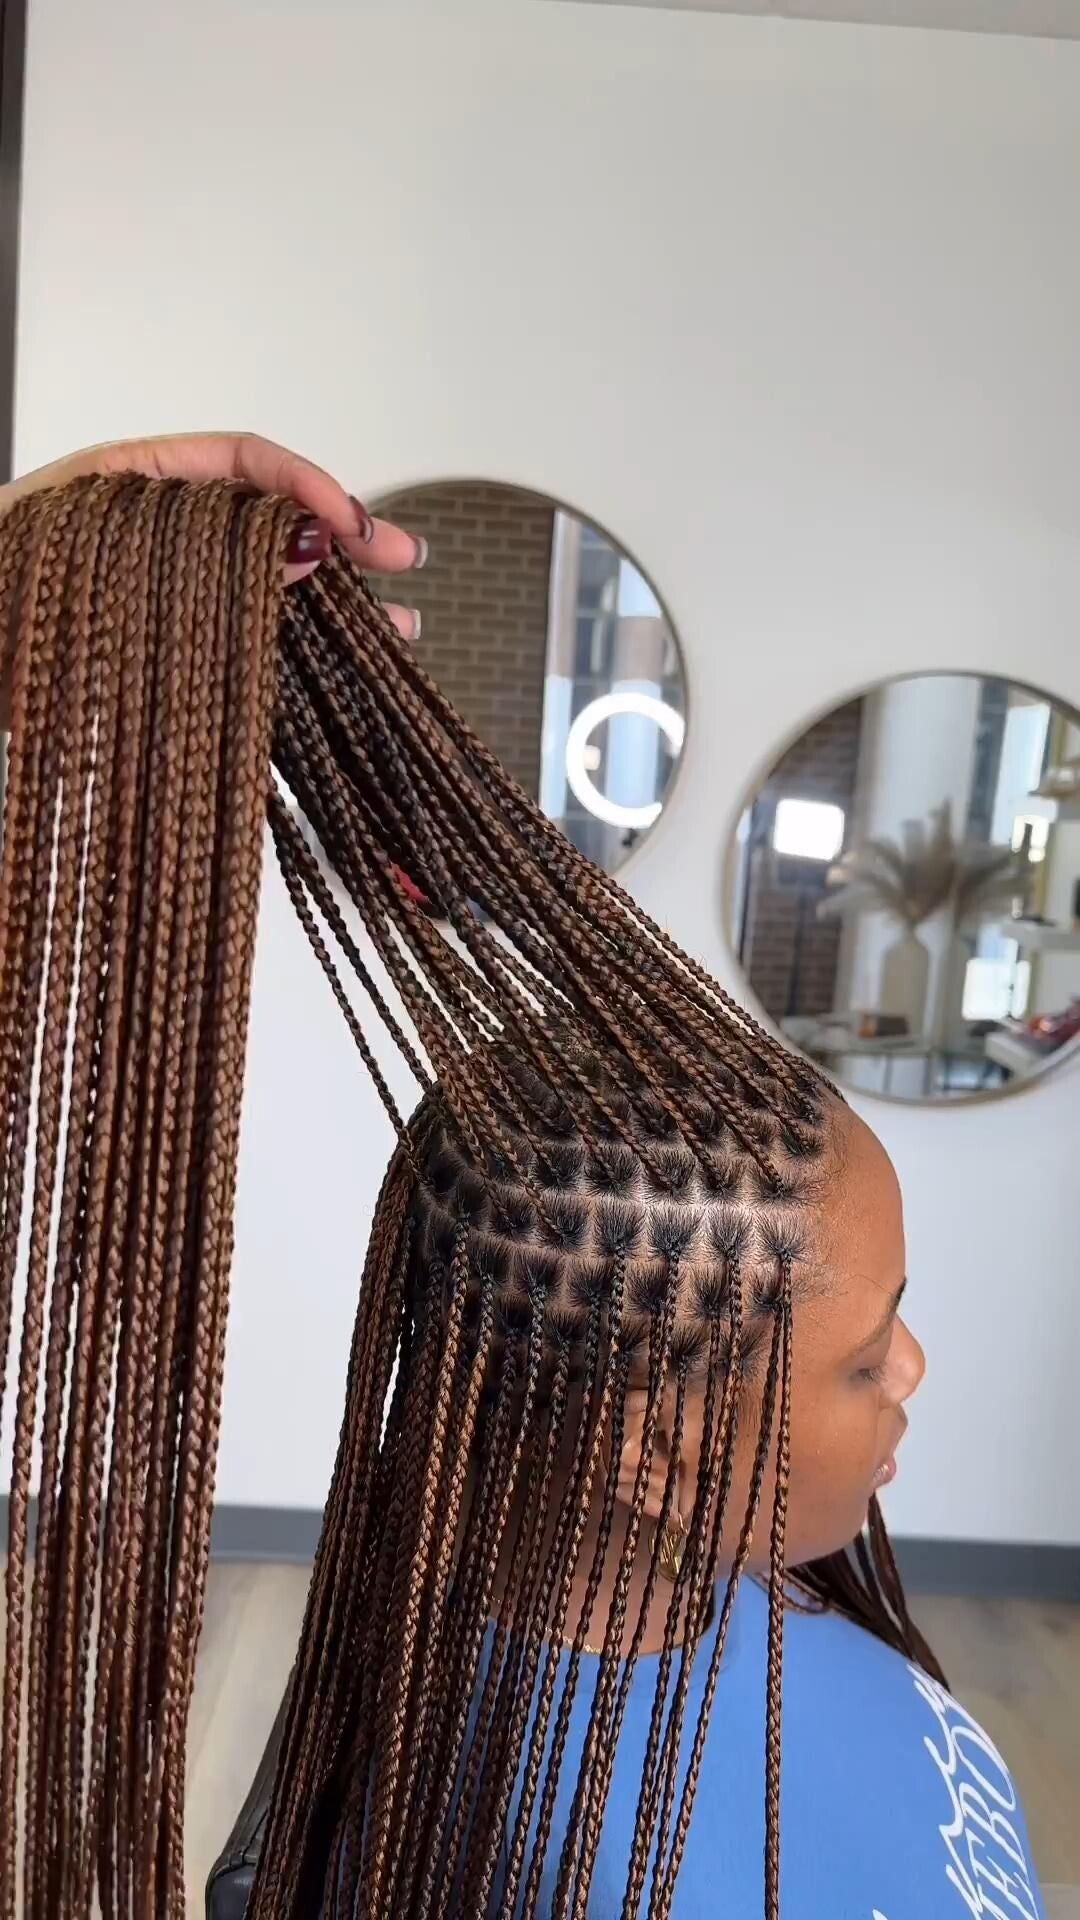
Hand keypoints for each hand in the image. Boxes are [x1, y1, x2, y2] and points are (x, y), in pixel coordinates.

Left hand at [0, 430, 425, 629]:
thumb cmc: (5, 587)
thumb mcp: (96, 552)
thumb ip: (194, 549)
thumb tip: (296, 548)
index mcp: (137, 479)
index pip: (243, 459)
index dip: (305, 484)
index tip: (349, 523)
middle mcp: (168, 533)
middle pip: (273, 519)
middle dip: (346, 538)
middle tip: (404, 559)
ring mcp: (174, 593)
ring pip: (273, 586)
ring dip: (341, 604)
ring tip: (402, 629)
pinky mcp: (174, 653)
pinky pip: (251, 642)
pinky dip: (304, 652)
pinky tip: (349, 668)